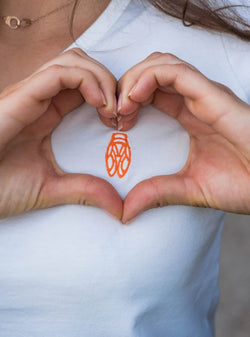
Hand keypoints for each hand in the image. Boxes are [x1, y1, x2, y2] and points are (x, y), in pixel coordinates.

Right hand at [0, 48, 121, 218]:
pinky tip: (100, 104)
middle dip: (109, 81)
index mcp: (48, 113)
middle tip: (121, 111)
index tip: (122, 121)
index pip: (84, 85)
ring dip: (101, 78)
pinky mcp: (20, 96)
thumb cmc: (0, 187)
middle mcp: (40, 98)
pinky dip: (86, 80)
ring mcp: (29, 94)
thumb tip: (119, 207)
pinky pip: (58, 73)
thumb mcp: (52, 188)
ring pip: (73, 61)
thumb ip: (85, 190)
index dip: (109, 95)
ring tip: (111, 108)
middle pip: (82, 65)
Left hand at [117, 52, 249, 222]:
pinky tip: (133, 99)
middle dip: (125, 85)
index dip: (127, 100)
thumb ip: (157, 193)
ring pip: (161, 64)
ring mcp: (205, 95)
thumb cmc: (241, 184)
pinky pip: (176, 71)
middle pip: (152, 71)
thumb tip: (126, 210)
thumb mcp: (188, 189)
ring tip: (122, 105)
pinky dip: (148, 77)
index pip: (152, 91)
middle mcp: (195, 100)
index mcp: (189, 115)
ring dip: (134, 79)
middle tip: (113, 112)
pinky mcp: (213, 95)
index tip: (115, 123)